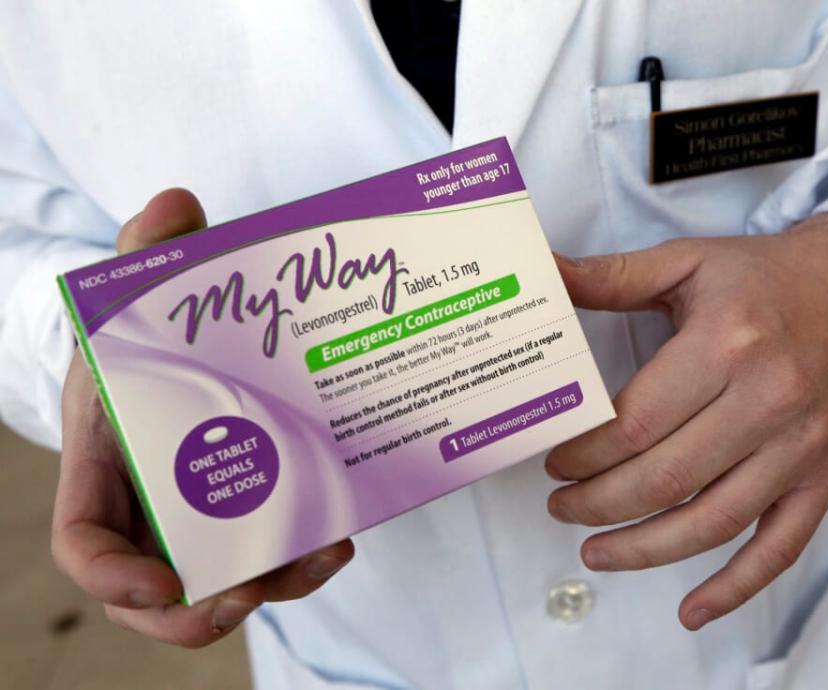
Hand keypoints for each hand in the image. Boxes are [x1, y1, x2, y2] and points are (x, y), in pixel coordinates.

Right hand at [51, 189, 353, 646]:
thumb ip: (149, 248)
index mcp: (106, 462)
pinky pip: (270, 550)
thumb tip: (177, 204)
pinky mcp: (252, 508)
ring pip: (226, 579)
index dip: (112, 577)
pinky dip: (301, 554)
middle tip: (246, 596)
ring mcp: (203, 514)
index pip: (85, 541)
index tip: (161, 581)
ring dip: (273, 584)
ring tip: (322, 558)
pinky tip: (342, 533)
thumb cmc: (144, 331)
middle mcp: (150, 503)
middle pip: (158, 590)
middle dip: (198, 610)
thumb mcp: (138, 287)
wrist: (177, 349)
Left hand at [545, 213, 827, 629]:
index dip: (585, 454)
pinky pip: (779, 547)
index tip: (555, 462)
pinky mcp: (826, 476)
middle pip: (666, 478)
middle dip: (599, 504)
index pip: (636, 423)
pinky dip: (734, 588)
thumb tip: (542, 274)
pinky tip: (691, 611)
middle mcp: (769, 400)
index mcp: (727, 344)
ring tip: (595, 551)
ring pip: (712, 522)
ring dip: (644, 549)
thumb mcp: (686, 261)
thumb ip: (610, 277)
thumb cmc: (763, 277)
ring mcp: (802, 446)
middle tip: (562, 507)